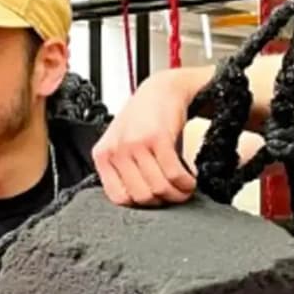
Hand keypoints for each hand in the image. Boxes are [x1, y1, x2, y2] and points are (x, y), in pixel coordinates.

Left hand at [93, 70, 197, 206]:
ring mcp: (135, 144)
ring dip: (179, 193)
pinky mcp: (157, 138)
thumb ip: (122, 170)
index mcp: (103, 155)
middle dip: (164, 201)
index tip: (156, 198)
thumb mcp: (121, 143)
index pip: (119, 198)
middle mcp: (116, 150)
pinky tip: (190, 177)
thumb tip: (139, 200)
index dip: (142, 204)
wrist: (162, 89)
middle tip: (176, 194)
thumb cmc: (144, 118)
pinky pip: (173, 173)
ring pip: (159, 187)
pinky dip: (186, 182)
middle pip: (142, 196)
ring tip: (186, 188)